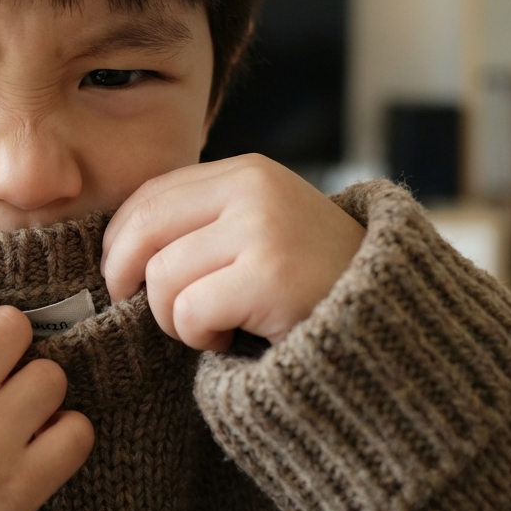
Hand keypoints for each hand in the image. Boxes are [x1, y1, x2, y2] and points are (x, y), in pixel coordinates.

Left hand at [101, 154, 364, 351]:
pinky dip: (198, 337)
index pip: (150, 194)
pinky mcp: (270, 276)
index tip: (121, 277)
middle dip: (124, 275)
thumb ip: (204, 221)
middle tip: (135, 306)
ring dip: (172, 317)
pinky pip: (188, 312)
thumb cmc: (313, 285)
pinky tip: (231, 339)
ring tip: (213, 325)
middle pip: (143, 227)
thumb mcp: (261, 229)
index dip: (119, 240)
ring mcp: (263, 229)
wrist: (392, 324)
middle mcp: (254, 189)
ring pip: (161, 276)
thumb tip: (118, 245)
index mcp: (247, 172)